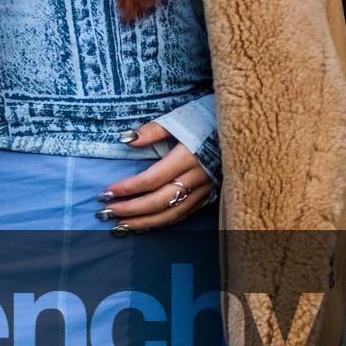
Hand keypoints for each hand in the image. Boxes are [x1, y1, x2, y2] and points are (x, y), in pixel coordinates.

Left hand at [99, 120, 214, 232]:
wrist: (240, 128)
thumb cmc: (205, 120)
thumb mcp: (179, 119)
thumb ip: (153, 130)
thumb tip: (126, 139)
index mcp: (187, 157)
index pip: (151, 180)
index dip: (127, 188)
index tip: (106, 193)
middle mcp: (196, 178)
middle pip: (159, 201)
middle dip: (130, 210)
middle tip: (105, 213)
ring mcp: (205, 190)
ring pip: (171, 214)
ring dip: (144, 223)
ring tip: (120, 226)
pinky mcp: (209, 196)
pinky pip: (183, 215)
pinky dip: (162, 223)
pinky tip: (145, 225)